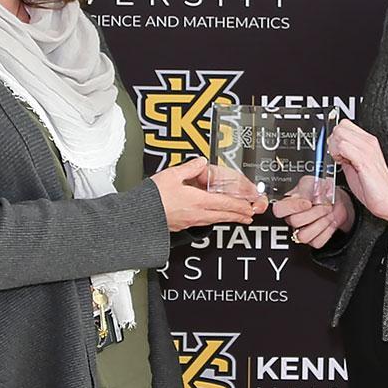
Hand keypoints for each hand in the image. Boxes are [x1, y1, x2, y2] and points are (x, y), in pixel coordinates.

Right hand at [151, 157, 265, 231]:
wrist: (138, 216)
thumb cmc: (153, 198)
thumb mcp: (172, 175)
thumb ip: (189, 168)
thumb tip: (201, 162)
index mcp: (198, 200)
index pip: (225, 203)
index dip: (239, 205)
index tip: (249, 206)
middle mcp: (197, 213)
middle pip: (223, 215)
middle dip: (238, 215)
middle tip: (249, 215)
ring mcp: (190, 221)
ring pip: (214, 220)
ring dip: (228, 219)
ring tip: (236, 219)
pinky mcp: (182, 225)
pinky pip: (204, 222)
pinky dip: (214, 220)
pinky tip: (212, 219)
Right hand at [273, 177, 353, 248]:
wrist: (337, 200)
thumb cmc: (322, 190)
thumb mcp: (313, 181)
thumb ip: (305, 188)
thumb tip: (303, 196)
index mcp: (288, 203)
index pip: (278, 209)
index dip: (293, 207)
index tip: (308, 202)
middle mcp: (292, 218)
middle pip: (294, 222)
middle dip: (314, 212)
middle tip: (324, 205)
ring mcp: (301, 231)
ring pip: (303, 236)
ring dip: (321, 223)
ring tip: (327, 213)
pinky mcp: (313, 240)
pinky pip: (317, 242)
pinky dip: (327, 231)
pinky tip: (329, 222)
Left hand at [327, 120, 387, 225]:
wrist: (387, 199)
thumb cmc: (373, 187)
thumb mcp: (355, 165)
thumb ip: (346, 155)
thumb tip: (334, 151)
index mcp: (368, 141)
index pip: (345, 124)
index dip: (336, 136)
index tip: (337, 151)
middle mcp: (369, 142)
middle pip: (340, 126)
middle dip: (333, 140)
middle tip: (337, 156)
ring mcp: (367, 149)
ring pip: (340, 133)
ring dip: (334, 147)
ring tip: (340, 160)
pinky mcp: (364, 159)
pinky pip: (343, 146)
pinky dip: (338, 154)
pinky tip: (342, 163)